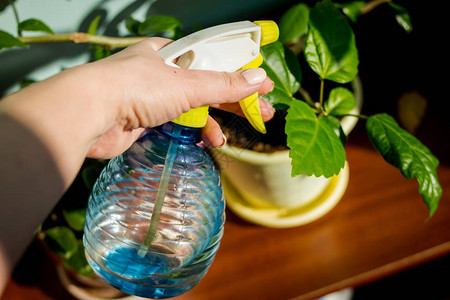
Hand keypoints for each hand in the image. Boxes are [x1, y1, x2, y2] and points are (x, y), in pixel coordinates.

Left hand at [85, 37, 274, 157]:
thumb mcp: (187, 84)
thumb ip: (224, 84)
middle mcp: (160, 73)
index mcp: (170, 54)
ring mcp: (151, 98)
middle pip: (206, 86)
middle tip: (262, 115)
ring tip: (227, 138)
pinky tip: (205, 142)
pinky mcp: (144, 120)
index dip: (239, 75)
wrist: (88, 114)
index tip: (262, 87)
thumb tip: (258, 79)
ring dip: (213, 122)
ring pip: (191, 108)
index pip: (213, 61)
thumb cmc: (133, 88)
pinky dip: (192, 133)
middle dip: (234, 102)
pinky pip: (176, 125)